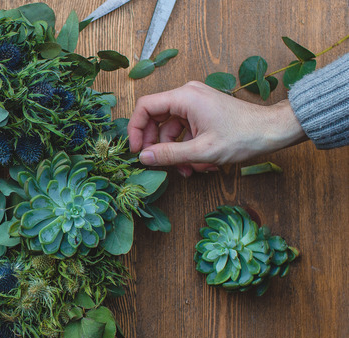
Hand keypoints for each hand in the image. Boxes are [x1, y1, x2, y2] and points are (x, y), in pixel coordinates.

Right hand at [128, 81, 306, 176]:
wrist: (273, 130)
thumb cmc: (243, 136)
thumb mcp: (202, 150)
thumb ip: (169, 154)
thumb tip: (143, 157)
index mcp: (185, 97)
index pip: (145, 107)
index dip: (135, 129)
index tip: (136, 150)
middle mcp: (188, 95)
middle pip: (156, 119)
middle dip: (156, 144)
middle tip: (155, 163)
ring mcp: (196, 103)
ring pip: (170, 128)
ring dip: (174, 151)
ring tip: (185, 170)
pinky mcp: (203, 112)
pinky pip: (184, 130)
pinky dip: (186, 147)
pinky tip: (196, 164)